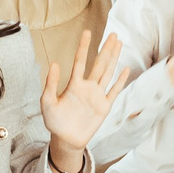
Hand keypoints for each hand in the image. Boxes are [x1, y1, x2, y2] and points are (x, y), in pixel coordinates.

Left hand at [41, 31, 130, 158]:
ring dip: (114, 58)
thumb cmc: (55, 121)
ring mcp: (97, 96)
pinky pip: (114, 91)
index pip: (81, 61)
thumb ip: (51, 84)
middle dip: (106, 49)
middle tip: (112, 34)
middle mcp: (88, 87)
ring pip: (108, 73)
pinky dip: (120, 81)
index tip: (88, 32)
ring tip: (119, 44)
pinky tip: (126, 69)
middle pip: (99, 64)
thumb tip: (54, 64)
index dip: (84, 47)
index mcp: (74, 84)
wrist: (65, 140)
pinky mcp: (104, 107)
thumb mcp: (48, 102)